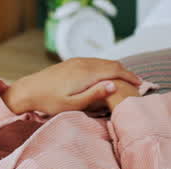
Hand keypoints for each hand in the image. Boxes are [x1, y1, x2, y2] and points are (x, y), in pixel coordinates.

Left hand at [2, 58, 142, 115]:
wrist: (28, 91)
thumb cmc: (49, 102)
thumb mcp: (73, 104)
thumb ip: (94, 95)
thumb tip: (114, 85)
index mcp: (87, 73)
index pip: (115, 70)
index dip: (130, 77)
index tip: (141, 84)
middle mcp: (84, 63)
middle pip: (112, 64)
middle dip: (127, 72)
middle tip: (138, 83)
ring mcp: (77, 61)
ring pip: (104, 62)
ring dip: (117, 70)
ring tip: (126, 81)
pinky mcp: (72, 62)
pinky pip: (95, 62)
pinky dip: (106, 68)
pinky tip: (108, 77)